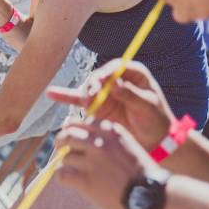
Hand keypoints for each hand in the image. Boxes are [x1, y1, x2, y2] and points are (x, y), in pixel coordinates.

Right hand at [48, 60, 173, 150]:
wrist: (155, 141)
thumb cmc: (156, 121)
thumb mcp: (148, 107)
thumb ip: (131, 95)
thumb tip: (115, 84)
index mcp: (134, 74)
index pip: (117, 67)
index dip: (108, 72)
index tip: (102, 81)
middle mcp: (117, 81)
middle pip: (100, 77)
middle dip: (94, 85)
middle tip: (93, 95)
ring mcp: (105, 93)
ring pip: (89, 88)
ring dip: (85, 93)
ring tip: (87, 101)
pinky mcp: (96, 106)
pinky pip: (78, 100)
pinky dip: (65, 96)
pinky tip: (51, 93)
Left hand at [53, 119, 163, 208]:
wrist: (148, 192)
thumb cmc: (139, 171)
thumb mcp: (126, 143)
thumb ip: (107, 137)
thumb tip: (80, 134)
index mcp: (109, 131)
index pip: (80, 122)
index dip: (72, 129)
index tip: (72, 137)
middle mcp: (99, 142)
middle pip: (67, 134)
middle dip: (61, 141)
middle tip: (61, 149)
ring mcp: (91, 160)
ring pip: (65, 156)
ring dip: (66, 163)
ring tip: (73, 170)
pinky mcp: (85, 179)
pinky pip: (62, 173)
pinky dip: (62, 177)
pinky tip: (68, 180)